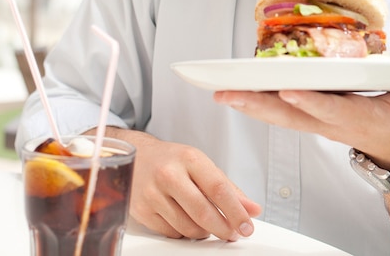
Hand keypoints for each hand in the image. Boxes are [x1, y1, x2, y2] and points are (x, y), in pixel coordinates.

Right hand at [101, 128, 261, 240]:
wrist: (137, 156)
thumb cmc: (172, 160)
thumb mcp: (201, 164)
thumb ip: (228, 187)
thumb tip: (252, 209)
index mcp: (189, 158)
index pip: (218, 188)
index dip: (236, 211)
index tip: (246, 225)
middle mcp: (169, 174)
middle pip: (203, 212)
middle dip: (223, 228)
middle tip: (233, 233)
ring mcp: (153, 194)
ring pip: (188, 227)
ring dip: (204, 232)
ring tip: (208, 224)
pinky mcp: (142, 211)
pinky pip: (172, 233)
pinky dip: (184, 232)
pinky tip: (187, 221)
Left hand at [214, 79, 389, 168]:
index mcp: (354, 118)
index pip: (329, 110)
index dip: (310, 104)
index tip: (288, 93)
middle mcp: (326, 121)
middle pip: (289, 115)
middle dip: (259, 105)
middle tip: (229, 93)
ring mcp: (313, 120)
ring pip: (276, 114)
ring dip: (248, 103)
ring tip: (220, 91)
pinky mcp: (306, 115)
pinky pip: (275, 110)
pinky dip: (254, 101)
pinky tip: (234, 90)